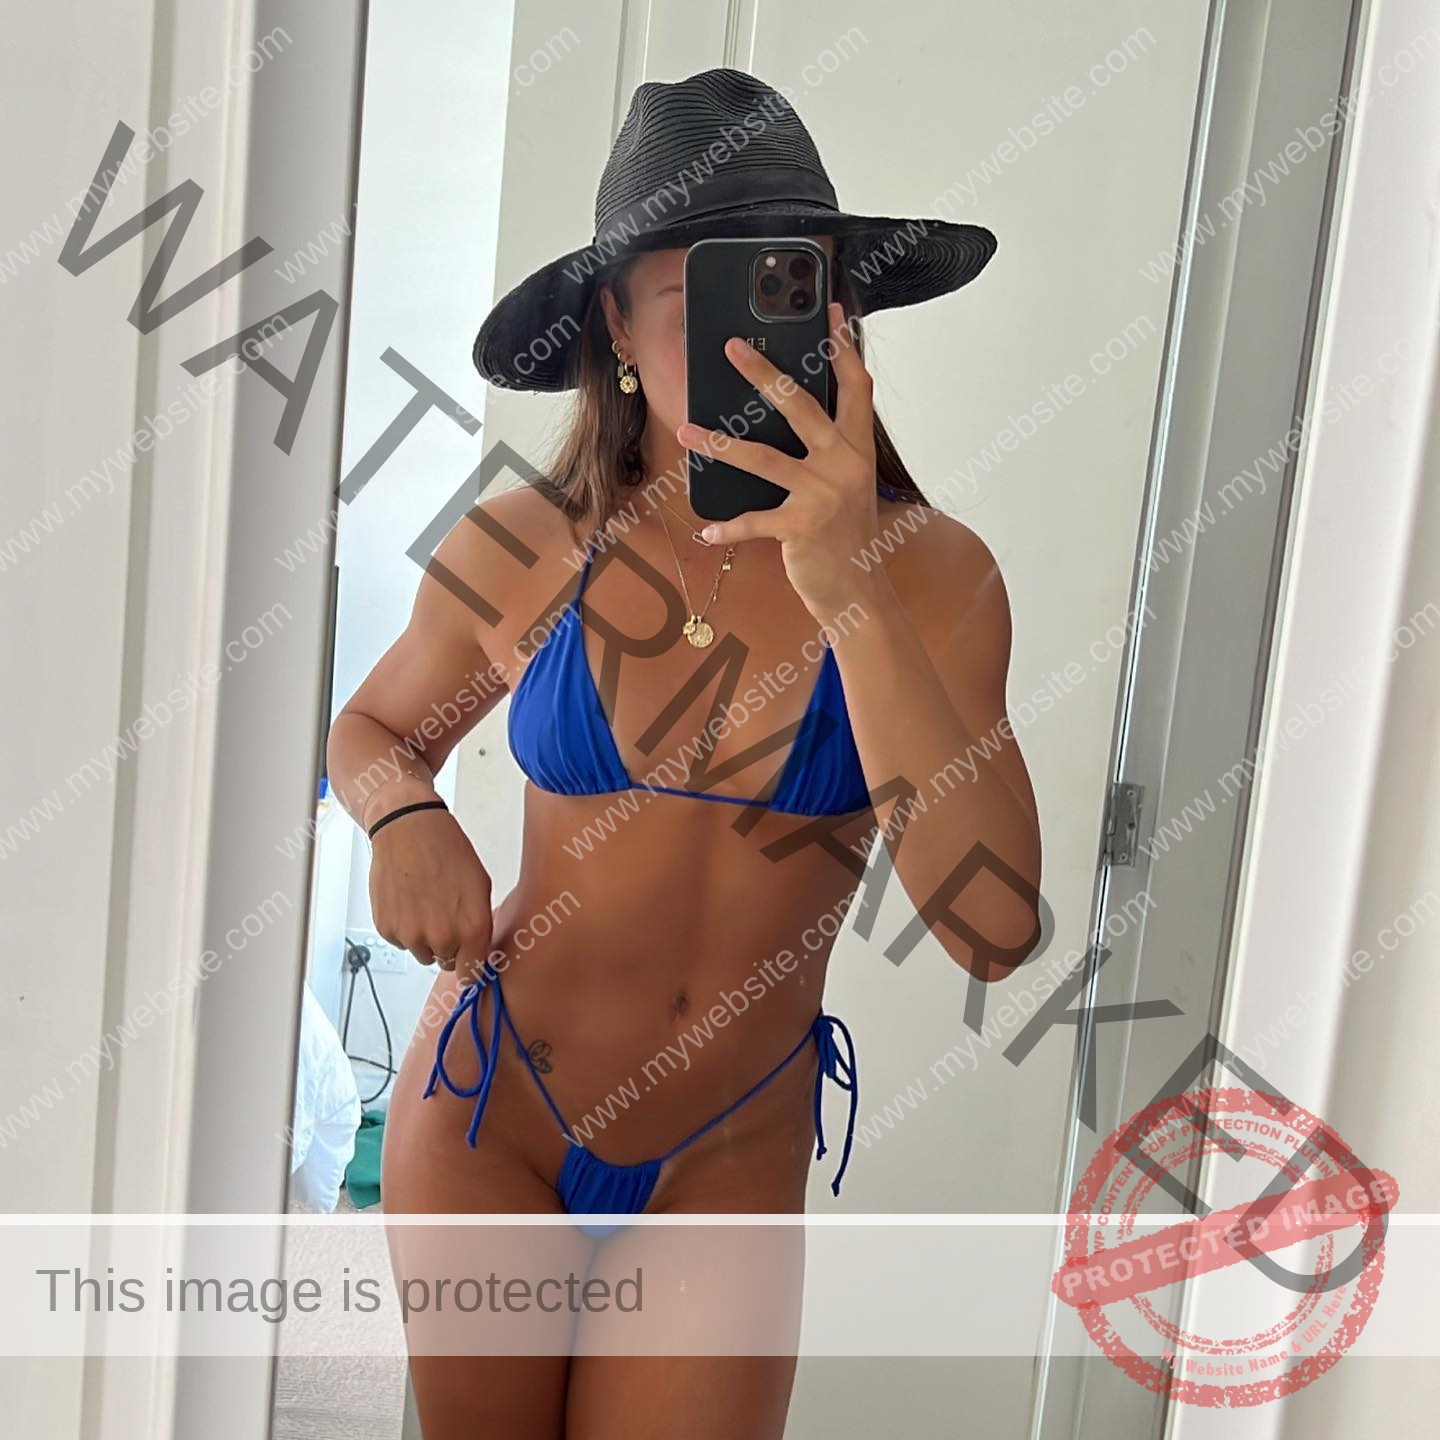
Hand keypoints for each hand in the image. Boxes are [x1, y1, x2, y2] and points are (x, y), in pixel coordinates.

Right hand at [368, 804, 493, 985]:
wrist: (408, 829)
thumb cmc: (446, 850)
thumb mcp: (480, 886)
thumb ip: (481, 924)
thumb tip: (478, 950)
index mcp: (471, 928)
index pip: (472, 974)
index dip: (471, 967)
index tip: (469, 961)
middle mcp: (441, 937)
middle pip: (447, 963)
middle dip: (449, 946)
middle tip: (446, 916)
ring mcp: (411, 935)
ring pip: (423, 953)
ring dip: (426, 938)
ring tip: (427, 904)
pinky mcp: (387, 929)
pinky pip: (401, 941)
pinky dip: (404, 927)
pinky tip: (409, 901)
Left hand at [676, 301, 887, 622]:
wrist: (859, 589)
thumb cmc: (845, 532)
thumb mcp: (845, 483)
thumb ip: (826, 448)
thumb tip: (787, 410)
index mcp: (858, 447)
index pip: (855, 386)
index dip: (844, 347)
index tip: (832, 311)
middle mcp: (845, 464)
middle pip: (802, 406)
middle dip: (764, 373)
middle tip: (731, 347)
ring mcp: (824, 495)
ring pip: (764, 458)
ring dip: (719, 444)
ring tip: (686, 431)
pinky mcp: (802, 528)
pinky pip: (754, 521)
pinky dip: (728, 527)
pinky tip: (706, 530)